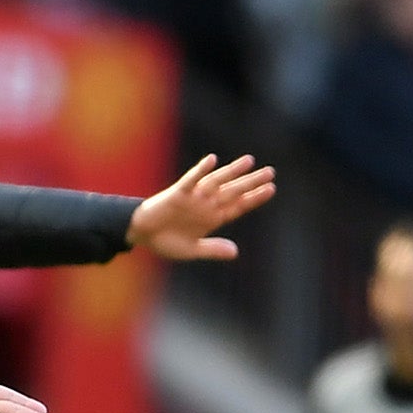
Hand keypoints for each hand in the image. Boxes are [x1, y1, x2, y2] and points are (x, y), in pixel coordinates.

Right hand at [127, 153, 276, 260]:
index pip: (237, 206)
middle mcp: (205, 205)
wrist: (141, 234)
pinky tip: (212, 160)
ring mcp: (193, 198)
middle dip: (251, 182)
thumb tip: (235, 252)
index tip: (271, 189)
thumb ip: (212, 249)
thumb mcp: (191, 251)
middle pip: (232, 191)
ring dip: (231, 172)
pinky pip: (190, 180)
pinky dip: (200, 170)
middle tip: (271, 172)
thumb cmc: (166, 242)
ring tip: (249, 161)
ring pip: (216, 182)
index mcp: (211, 218)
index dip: (254, 198)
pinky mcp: (177, 194)